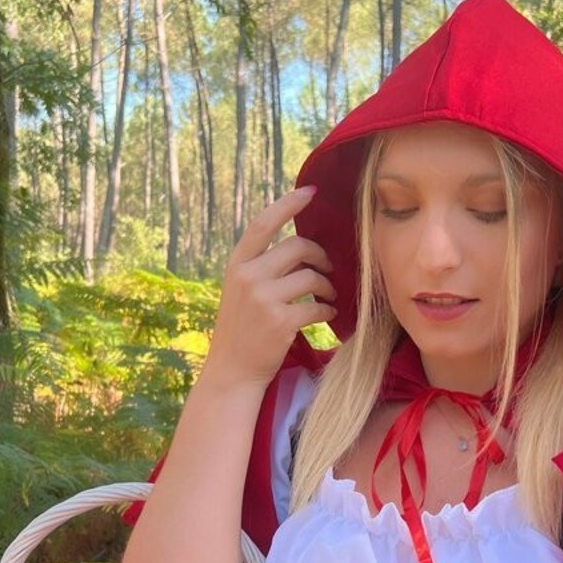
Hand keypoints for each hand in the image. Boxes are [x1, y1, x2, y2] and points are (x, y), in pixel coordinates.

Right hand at [205, 186, 336, 388]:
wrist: (233, 370)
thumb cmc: (242, 329)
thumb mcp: (241, 290)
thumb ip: (261, 266)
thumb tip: (300, 244)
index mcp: (237, 264)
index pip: (263, 223)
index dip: (289, 204)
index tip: (311, 192)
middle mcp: (247, 276)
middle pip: (297, 246)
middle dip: (320, 256)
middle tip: (328, 270)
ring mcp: (262, 299)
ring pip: (311, 276)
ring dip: (327, 286)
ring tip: (328, 296)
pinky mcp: (280, 322)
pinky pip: (316, 306)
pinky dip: (327, 310)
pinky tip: (327, 315)